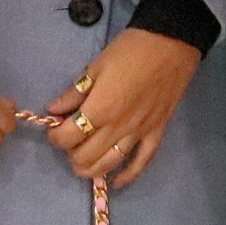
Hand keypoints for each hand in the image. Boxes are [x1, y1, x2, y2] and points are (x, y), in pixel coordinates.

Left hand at [46, 27, 200, 188]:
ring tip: (83, 162)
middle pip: (86, 156)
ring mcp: (139, 133)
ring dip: (92, 169)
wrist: (172, 43)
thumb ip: (75, 92)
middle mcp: (118, 127)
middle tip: (69, 140)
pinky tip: (117, 181)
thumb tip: (54, 109)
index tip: (55, 128)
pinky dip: (128, 176)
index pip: (69, 136)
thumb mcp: (97, 65)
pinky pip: (142, 162)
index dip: (55, 136)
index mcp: (101, 108)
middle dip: (70, 153)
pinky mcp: (156, 133)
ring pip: (110, 164)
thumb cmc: (131, 49)